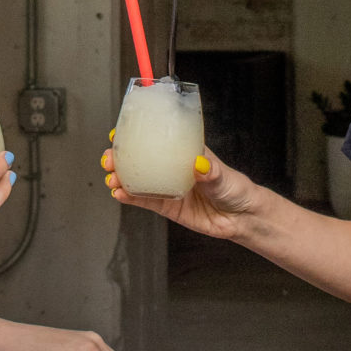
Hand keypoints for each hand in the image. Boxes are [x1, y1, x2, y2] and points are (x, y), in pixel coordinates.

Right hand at [101, 143, 259, 241]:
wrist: (241, 219)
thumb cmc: (235, 188)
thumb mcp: (223, 175)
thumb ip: (211, 171)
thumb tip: (200, 164)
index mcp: (184, 150)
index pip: (156, 136)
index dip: (134, 133)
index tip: (118, 132)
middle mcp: (172, 167)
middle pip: (139, 157)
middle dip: (119, 156)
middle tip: (109, 159)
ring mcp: (167, 186)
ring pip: (136, 178)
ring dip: (119, 177)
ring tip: (111, 178)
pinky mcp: (166, 206)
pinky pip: (143, 200)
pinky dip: (129, 197)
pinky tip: (118, 194)